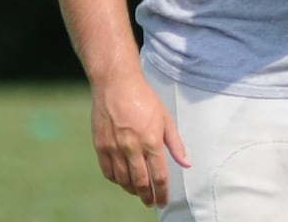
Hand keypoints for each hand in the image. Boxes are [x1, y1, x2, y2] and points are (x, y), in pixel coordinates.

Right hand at [90, 70, 190, 206]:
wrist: (116, 85)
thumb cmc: (144, 99)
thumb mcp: (166, 118)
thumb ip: (176, 143)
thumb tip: (186, 163)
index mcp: (151, 140)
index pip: (159, 175)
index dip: (162, 192)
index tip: (163, 201)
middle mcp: (132, 148)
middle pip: (140, 182)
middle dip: (147, 196)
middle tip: (151, 202)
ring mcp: (114, 148)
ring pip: (123, 180)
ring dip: (132, 190)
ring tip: (139, 192)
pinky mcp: (101, 146)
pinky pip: (108, 172)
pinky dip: (117, 180)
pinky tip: (123, 180)